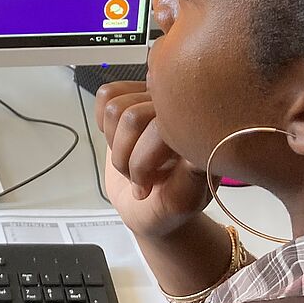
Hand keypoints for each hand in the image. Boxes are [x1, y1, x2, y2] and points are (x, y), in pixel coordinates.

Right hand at [95, 80, 210, 239]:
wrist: (148, 206)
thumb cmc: (167, 206)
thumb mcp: (181, 201)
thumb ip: (190, 177)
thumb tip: (194, 152)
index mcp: (199, 131)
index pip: (159, 128)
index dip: (141, 161)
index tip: (148, 187)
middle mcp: (180, 109)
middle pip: (132, 117)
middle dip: (126, 156)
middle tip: (139, 177)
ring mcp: (155, 100)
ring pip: (114, 107)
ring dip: (115, 144)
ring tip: (130, 162)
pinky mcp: (132, 98)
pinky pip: (106, 95)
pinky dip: (104, 123)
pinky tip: (119, 141)